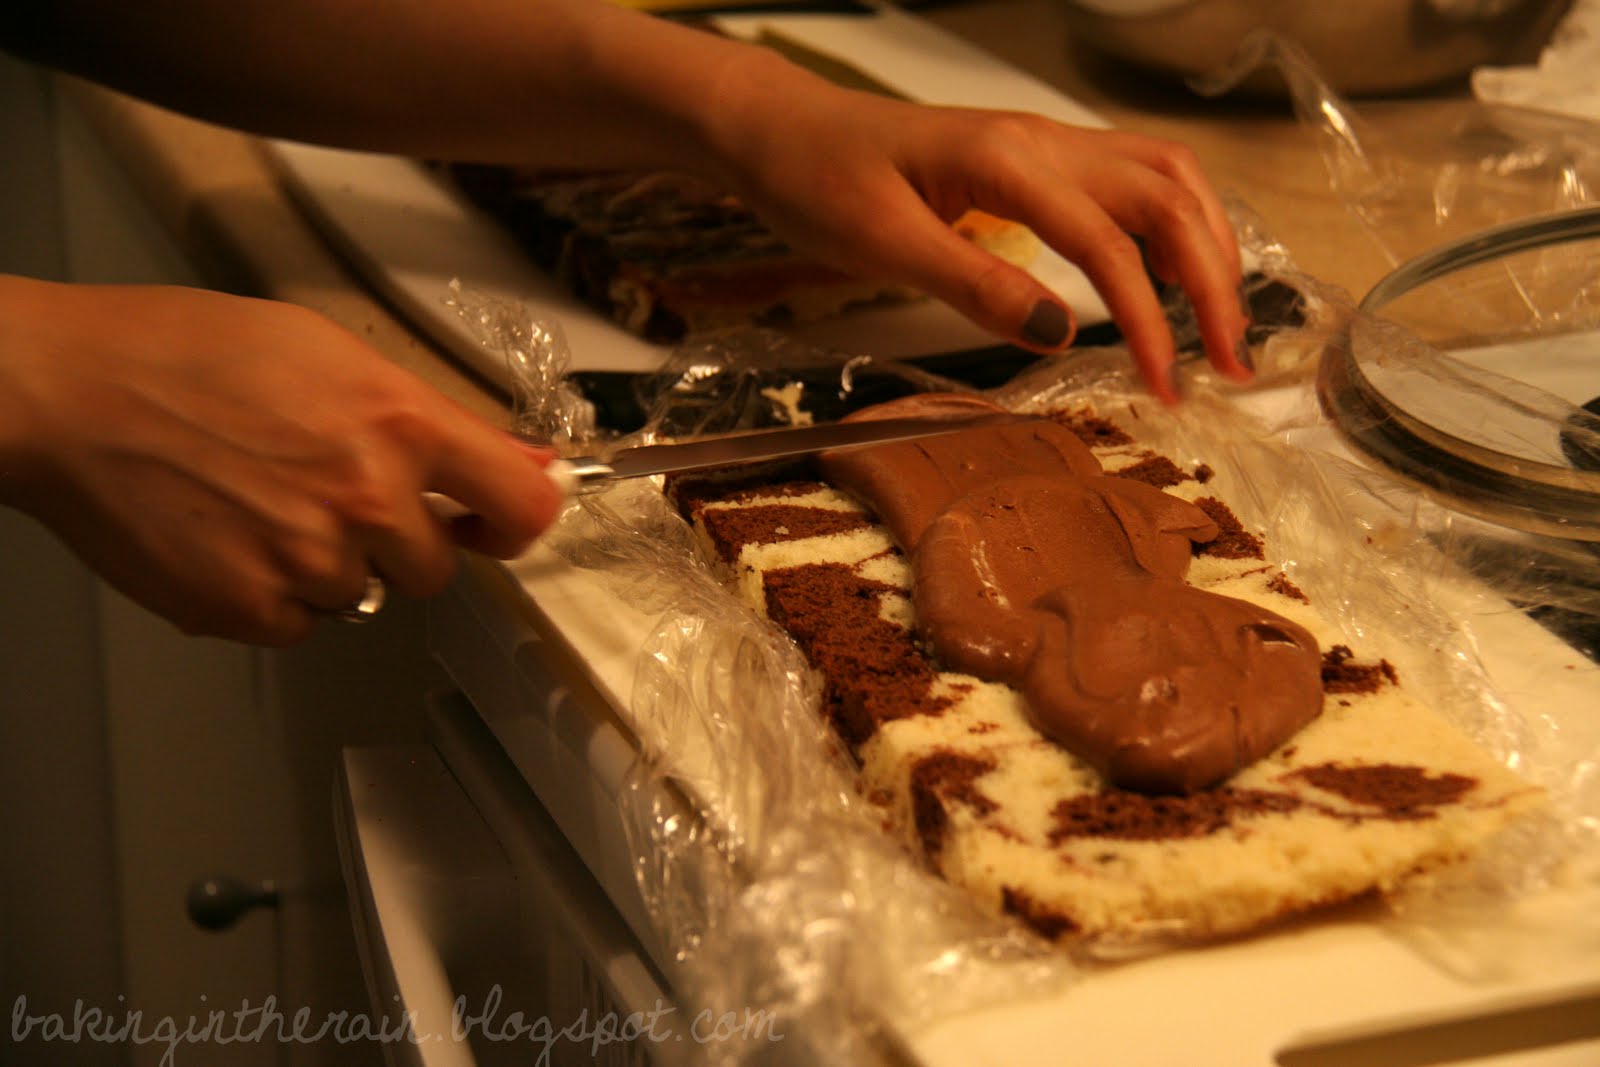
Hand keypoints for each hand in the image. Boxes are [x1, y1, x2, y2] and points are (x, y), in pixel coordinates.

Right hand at [0, 276, 566, 644]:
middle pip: (435, 567)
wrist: (72, 393)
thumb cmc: (189, 354)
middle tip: (327, 492)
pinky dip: (274, 595)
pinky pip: (302, 623)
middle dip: (397, 540)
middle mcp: (369, 498)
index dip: (517, 520)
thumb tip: (522, 459)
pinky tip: (231, 536)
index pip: (523, 504)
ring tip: (262, 503)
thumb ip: (430, 418)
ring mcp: (311, 560)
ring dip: (331, 565)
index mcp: (402, 424)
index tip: (497, 523)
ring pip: (364, 596)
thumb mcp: (331, 353)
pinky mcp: (252, 608)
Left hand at [704, 67, 1249, 403]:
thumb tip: (1061, 334)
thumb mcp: (883, 245)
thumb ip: (974, 285)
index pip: (1107, 243)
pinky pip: (1132, 178)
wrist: (785, 132)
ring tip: (1221, 323)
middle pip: (1167, 197)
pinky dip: (1172, 225)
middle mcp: (1042, 140)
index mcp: (1006, 160)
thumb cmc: (819, 182)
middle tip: (1233, 362)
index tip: (1164, 386)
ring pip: (1164, 177)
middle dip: (1213, 280)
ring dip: (1206, 246)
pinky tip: (1172, 274)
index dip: (1148, 320)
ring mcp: (1045, 143)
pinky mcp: (1037, 158)